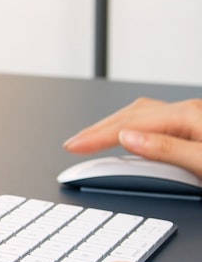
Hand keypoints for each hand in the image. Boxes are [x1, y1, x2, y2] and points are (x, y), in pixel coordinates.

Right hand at [62, 98, 201, 178]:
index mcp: (188, 115)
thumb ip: (166, 149)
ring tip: (90, 139)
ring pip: (140, 115)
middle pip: (130, 114)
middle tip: (72, 144)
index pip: (130, 124)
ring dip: (111, 126)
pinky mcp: (195, 128)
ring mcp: (192, 118)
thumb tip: (126, 138)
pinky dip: (130, 128)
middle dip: (97, 129)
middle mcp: (188, 111)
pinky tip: (126, 137)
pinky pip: (153, 122)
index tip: (73, 147)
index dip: (97, 137)